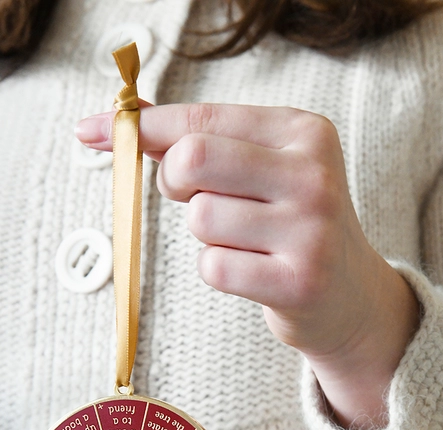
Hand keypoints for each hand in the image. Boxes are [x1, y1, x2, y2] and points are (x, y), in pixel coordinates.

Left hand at [76, 103, 419, 429]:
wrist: (351, 298)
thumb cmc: (291, 226)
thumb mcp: (264, 169)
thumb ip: (202, 140)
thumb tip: (121, 119)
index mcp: (304, 132)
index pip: (202, 120)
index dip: (142, 127)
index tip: (91, 131)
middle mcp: (313, 175)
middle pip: (194, 159)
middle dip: (173, 181)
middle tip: (192, 198)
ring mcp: (310, 230)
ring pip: (201, 218)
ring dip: (205, 234)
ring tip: (242, 240)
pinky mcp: (298, 283)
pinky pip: (214, 267)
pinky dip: (217, 269)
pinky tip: (249, 270)